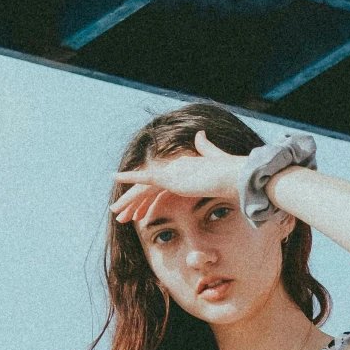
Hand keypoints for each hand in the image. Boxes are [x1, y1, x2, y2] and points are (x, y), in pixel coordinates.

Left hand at [110, 130, 250, 229]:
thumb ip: (207, 149)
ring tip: (117, 214)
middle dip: (135, 203)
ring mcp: (170, 172)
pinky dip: (129, 177)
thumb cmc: (231, 176)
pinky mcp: (169, 176)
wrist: (234, 177)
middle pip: (148, 187)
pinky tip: (116, 177)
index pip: (159, 187)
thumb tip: (201, 133)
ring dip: (129, 201)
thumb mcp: (217, 162)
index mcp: (183, 168)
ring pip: (143, 187)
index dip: (148, 201)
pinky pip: (144, 178)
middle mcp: (174, 168)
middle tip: (123, 217)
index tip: (141, 214)